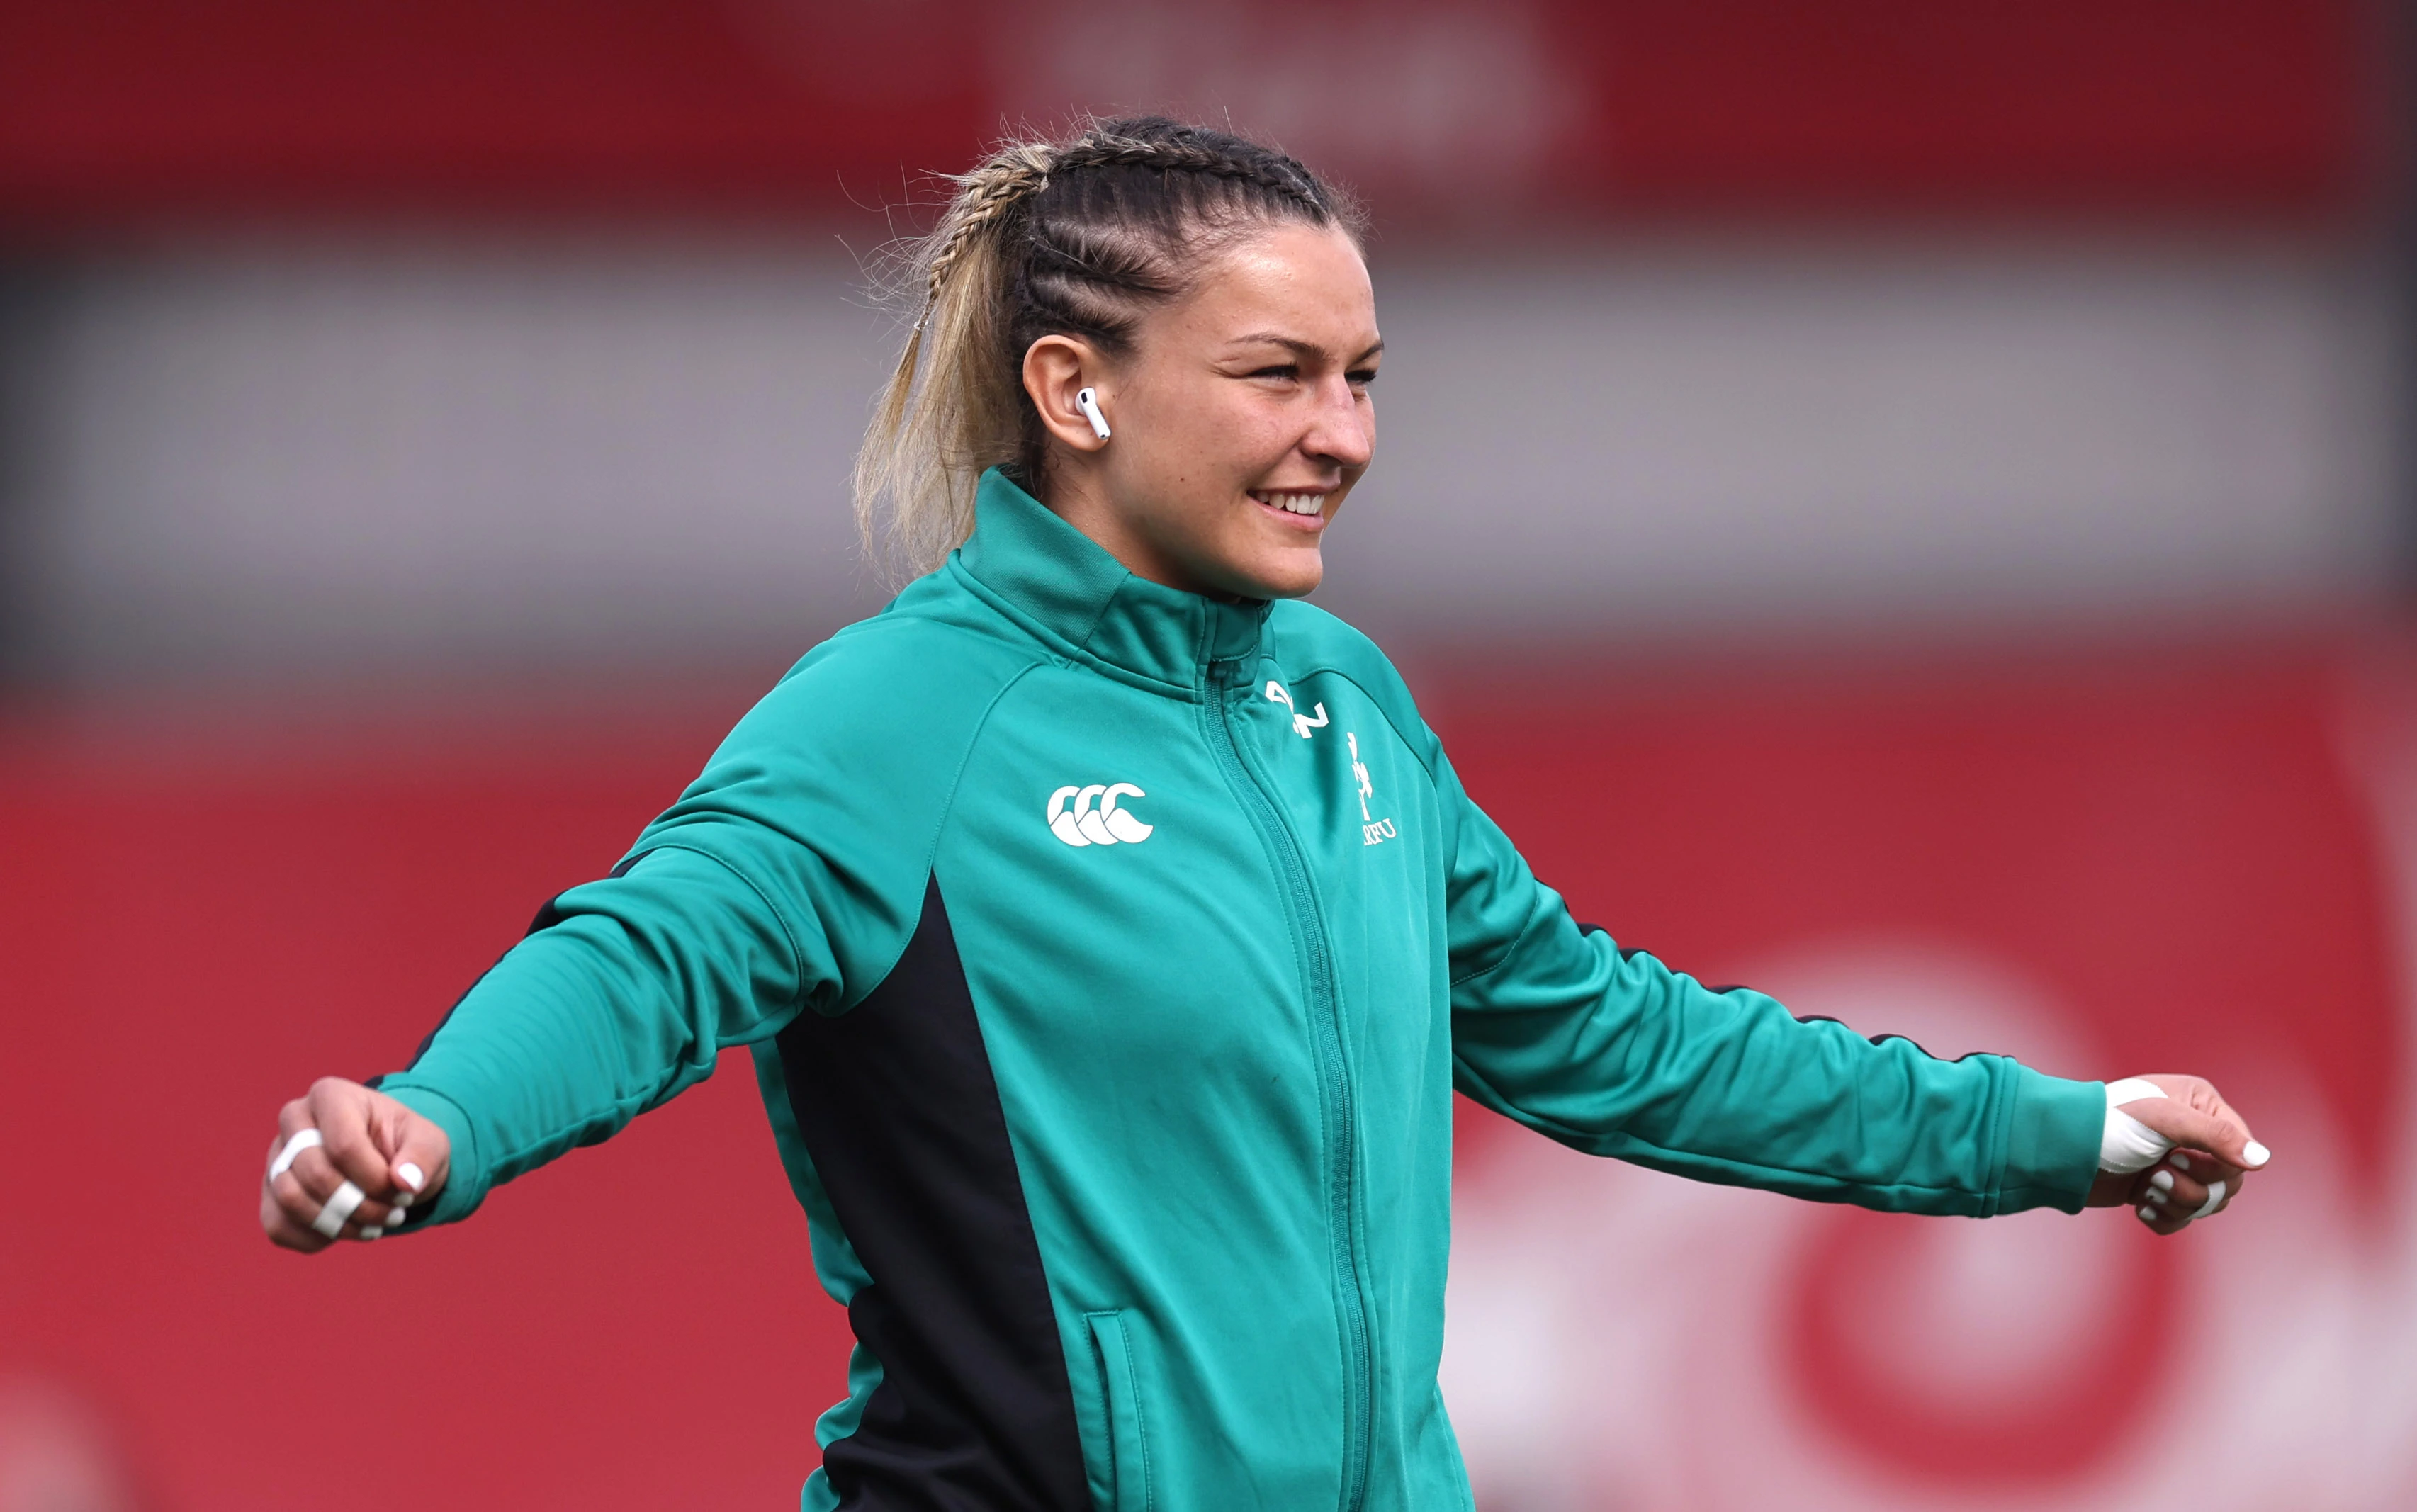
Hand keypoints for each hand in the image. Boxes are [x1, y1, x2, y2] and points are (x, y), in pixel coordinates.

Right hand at [260, 1077, 450, 1251]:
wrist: (386, 1162)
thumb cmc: (405, 1146)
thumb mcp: (430, 1143)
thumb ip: (424, 1157)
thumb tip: (405, 1182)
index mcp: (331, 1095)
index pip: (343, 1145)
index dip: (375, 1179)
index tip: (403, 1193)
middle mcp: (293, 1121)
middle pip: (314, 1174)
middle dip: (360, 1205)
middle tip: (393, 1215)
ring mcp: (276, 1157)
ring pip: (291, 1199)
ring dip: (338, 1224)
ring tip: (373, 1225)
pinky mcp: (269, 1192)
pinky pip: (277, 1225)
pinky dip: (314, 1238)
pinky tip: (345, 1230)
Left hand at [2084, 1073, 2267, 1235]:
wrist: (2061, 1152)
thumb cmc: (2109, 1123)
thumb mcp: (2164, 1121)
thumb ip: (2216, 1137)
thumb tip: (2262, 1160)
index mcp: (2201, 1106)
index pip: (2241, 1150)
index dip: (2216, 1165)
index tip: (2176, 1156)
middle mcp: (2194, 1134)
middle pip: (2229, 1183)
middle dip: (2192, 1187)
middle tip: (2156, 1173)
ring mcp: (2177, 1164)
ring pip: (2207, 1204)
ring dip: (2175, 1202)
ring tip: (2145, 1187)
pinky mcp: (2158, 1190)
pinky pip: (2182, 1218)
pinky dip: (2163, 1217)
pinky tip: (2140, 1206)